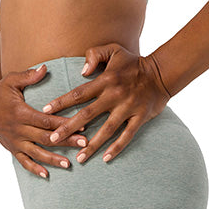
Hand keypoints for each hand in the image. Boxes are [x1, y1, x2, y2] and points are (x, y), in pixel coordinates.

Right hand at [0, 64, 90, 178]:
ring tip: (68, 164)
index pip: (46, 120)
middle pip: (46, 138)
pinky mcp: (12, 149)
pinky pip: (23, 161)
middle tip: (84, 145)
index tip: (80, 125)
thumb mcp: (11, 80)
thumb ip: (28, 75)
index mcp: (21, 113)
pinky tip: (46, 175)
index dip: (63, 123)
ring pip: (37, 153)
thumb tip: (45, 68)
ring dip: (52, 159)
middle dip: (66, 142)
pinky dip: (34, 169)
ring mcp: (16, 141)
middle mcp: (19, 130)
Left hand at [39, 43, 170, 163]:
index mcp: (106, 80)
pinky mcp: (140, 118)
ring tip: (79, 158)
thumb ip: (94, 55)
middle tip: (53, 140)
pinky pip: (127, 136)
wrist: (162, 73)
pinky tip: (105, 159)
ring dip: (92, 145)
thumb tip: (81, 71)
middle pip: (87, 114)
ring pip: (106, 130)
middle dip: (69, 127)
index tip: (45, 111)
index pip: (79, 93)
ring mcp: (128, 108)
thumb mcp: (114, 50)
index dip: (61, 102)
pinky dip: (116, 148)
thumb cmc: (133, 63)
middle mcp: (114, 95)